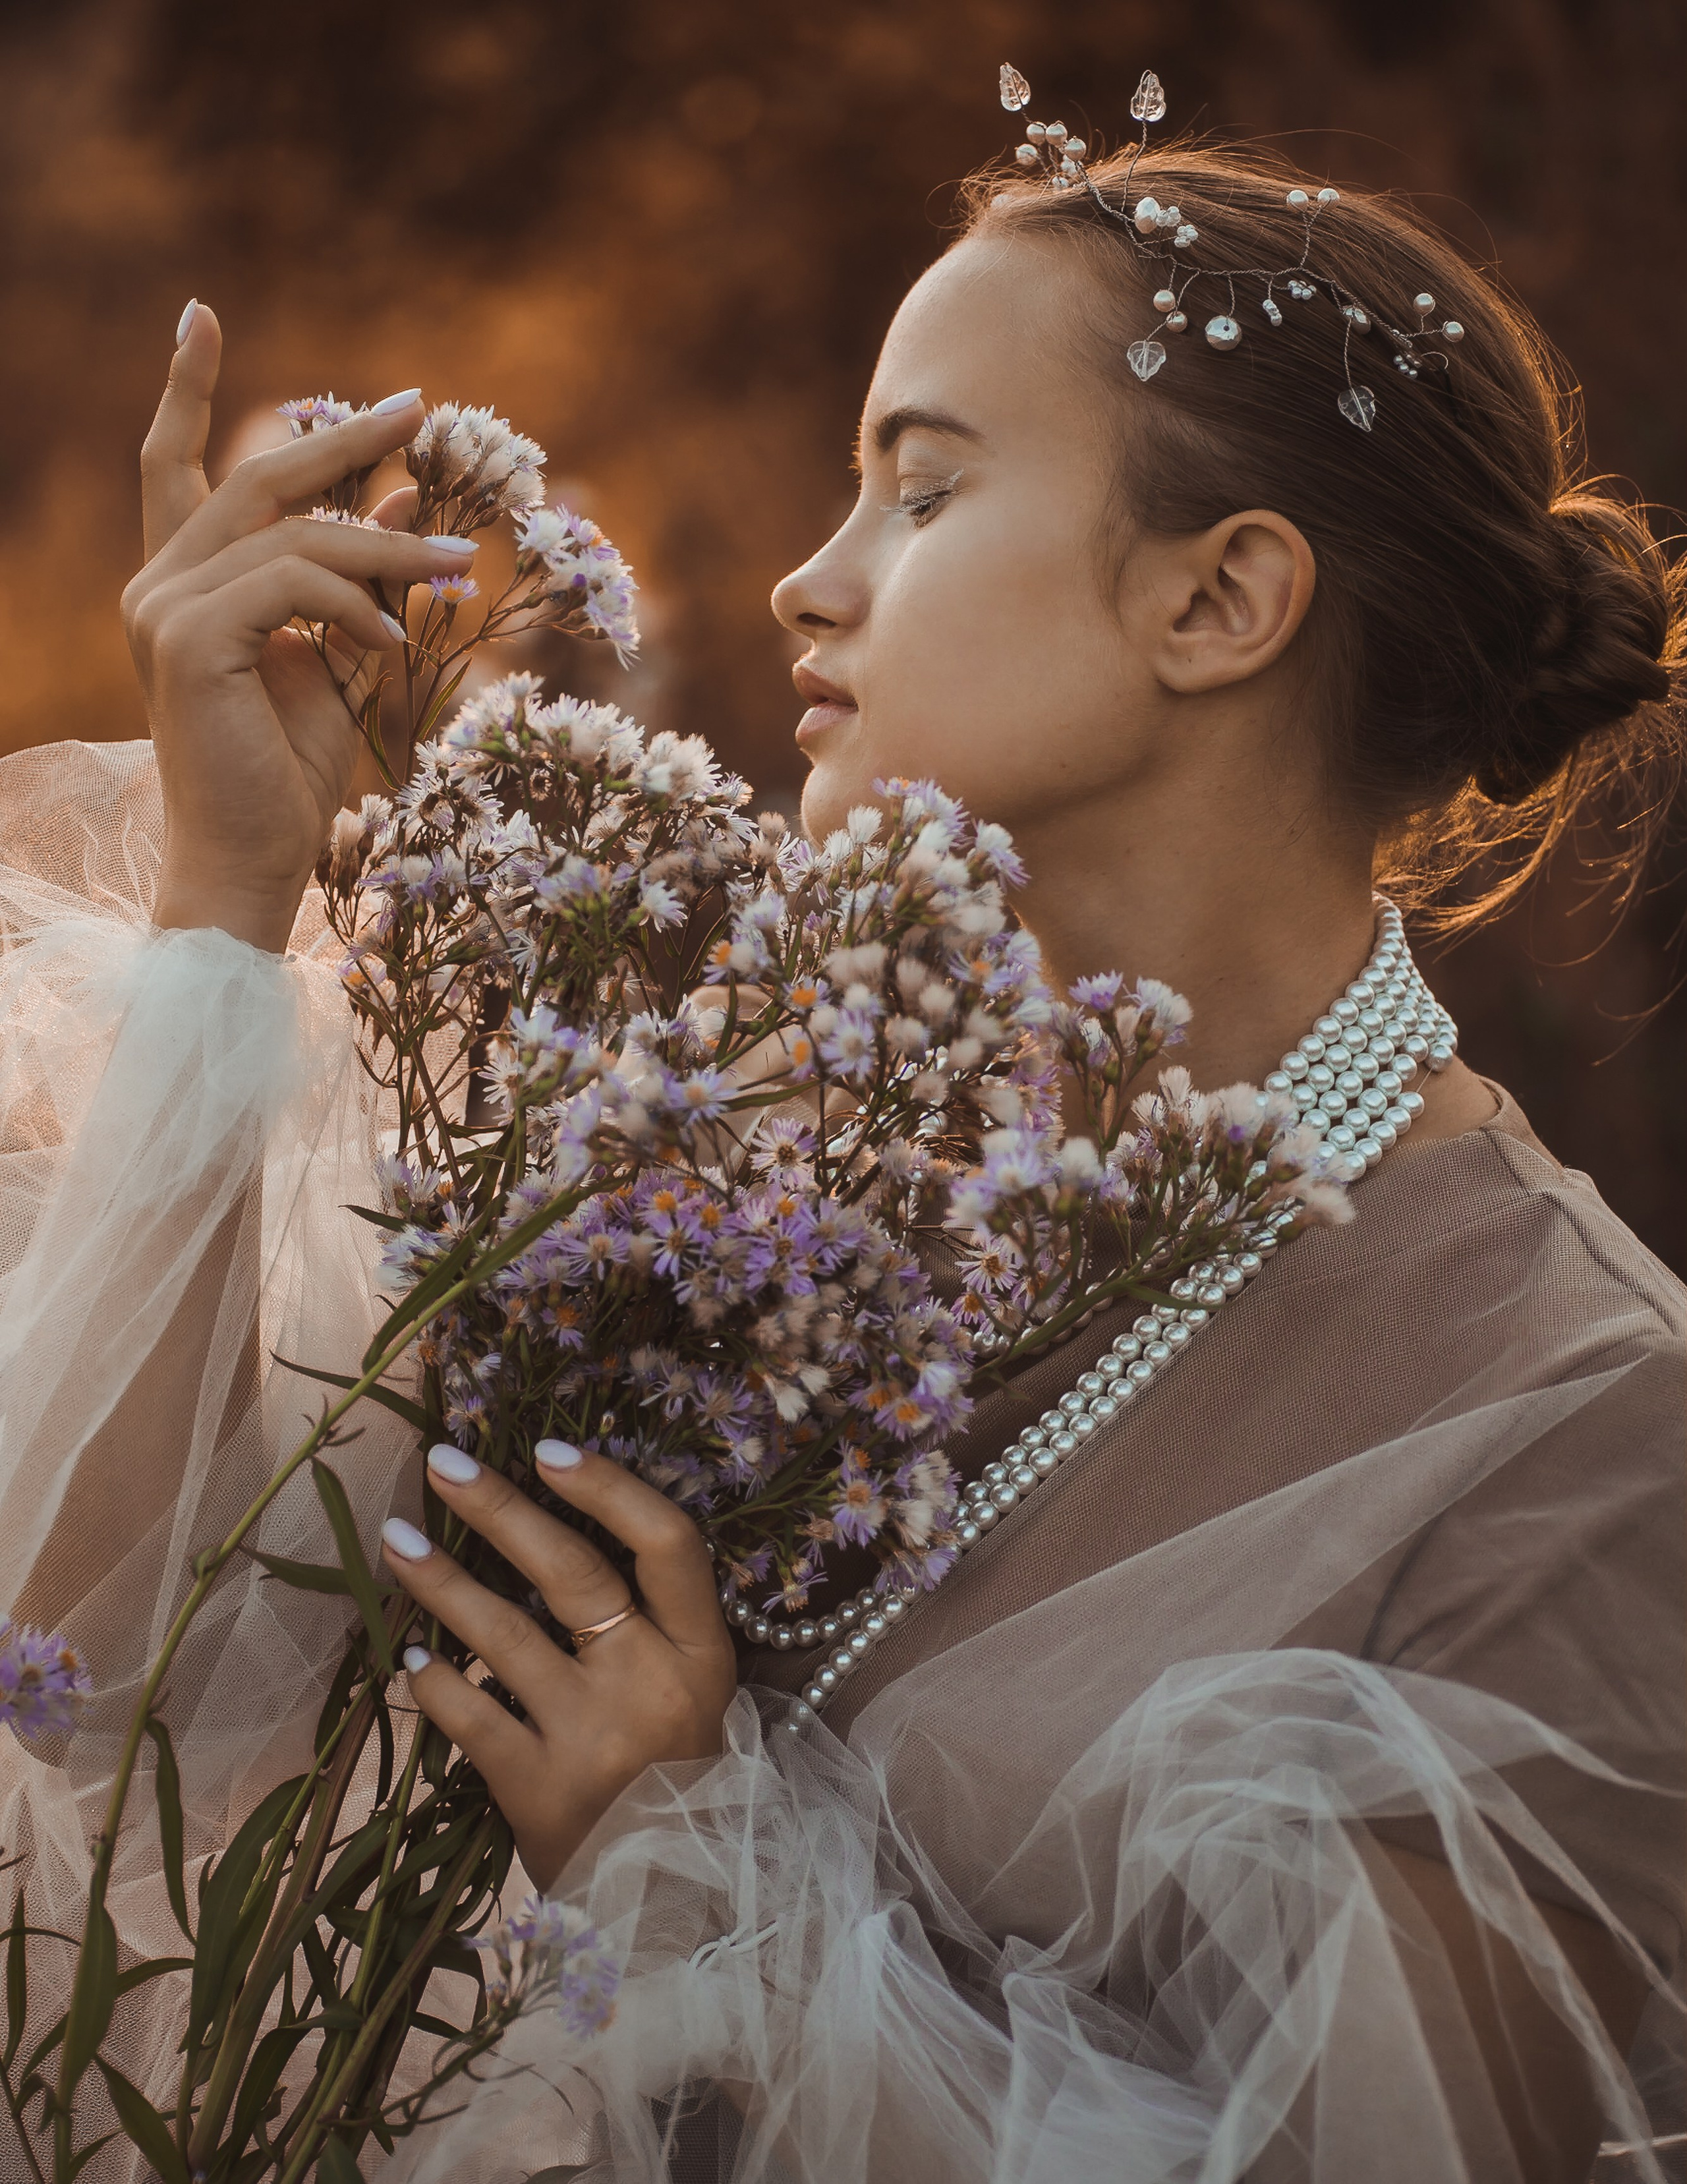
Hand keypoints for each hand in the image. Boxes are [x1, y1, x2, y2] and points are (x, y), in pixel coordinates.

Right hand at [122, 302, 478, 949]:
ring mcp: (164, 606)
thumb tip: (406, 495)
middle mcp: (157, 584)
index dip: (184, 387)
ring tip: (459, 561)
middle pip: (258, 480)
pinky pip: (295, 580)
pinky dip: (358, 601)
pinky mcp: (189, 636)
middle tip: (424, 407)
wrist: (252, 860)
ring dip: (391, 544)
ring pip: (297, 532)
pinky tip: (395, 641)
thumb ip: (365, 578)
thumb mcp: (343, 655)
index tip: (199, 313)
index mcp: (182, 585)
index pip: (172, 466)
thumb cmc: (290, 773)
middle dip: (345, 438)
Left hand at [382, 1442, 736, 1891]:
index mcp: (703, 1652)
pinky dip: (434, 1682)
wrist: (678, 1904)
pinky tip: (407, 1656)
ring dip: (443, 1581)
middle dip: (500, 1508)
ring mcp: (594, 1739)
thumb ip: (647, 1620)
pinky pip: (471, 1719)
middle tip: (442, 1462)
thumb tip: (551, 1524)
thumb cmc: (677, 1774)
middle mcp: (652, 1684)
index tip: (547, 1449)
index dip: (608, 1488)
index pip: (668, 1542)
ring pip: (506, 1635)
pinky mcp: (539, 1792)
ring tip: (396, 1540)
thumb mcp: (691, 1689)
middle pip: (573, 1572)